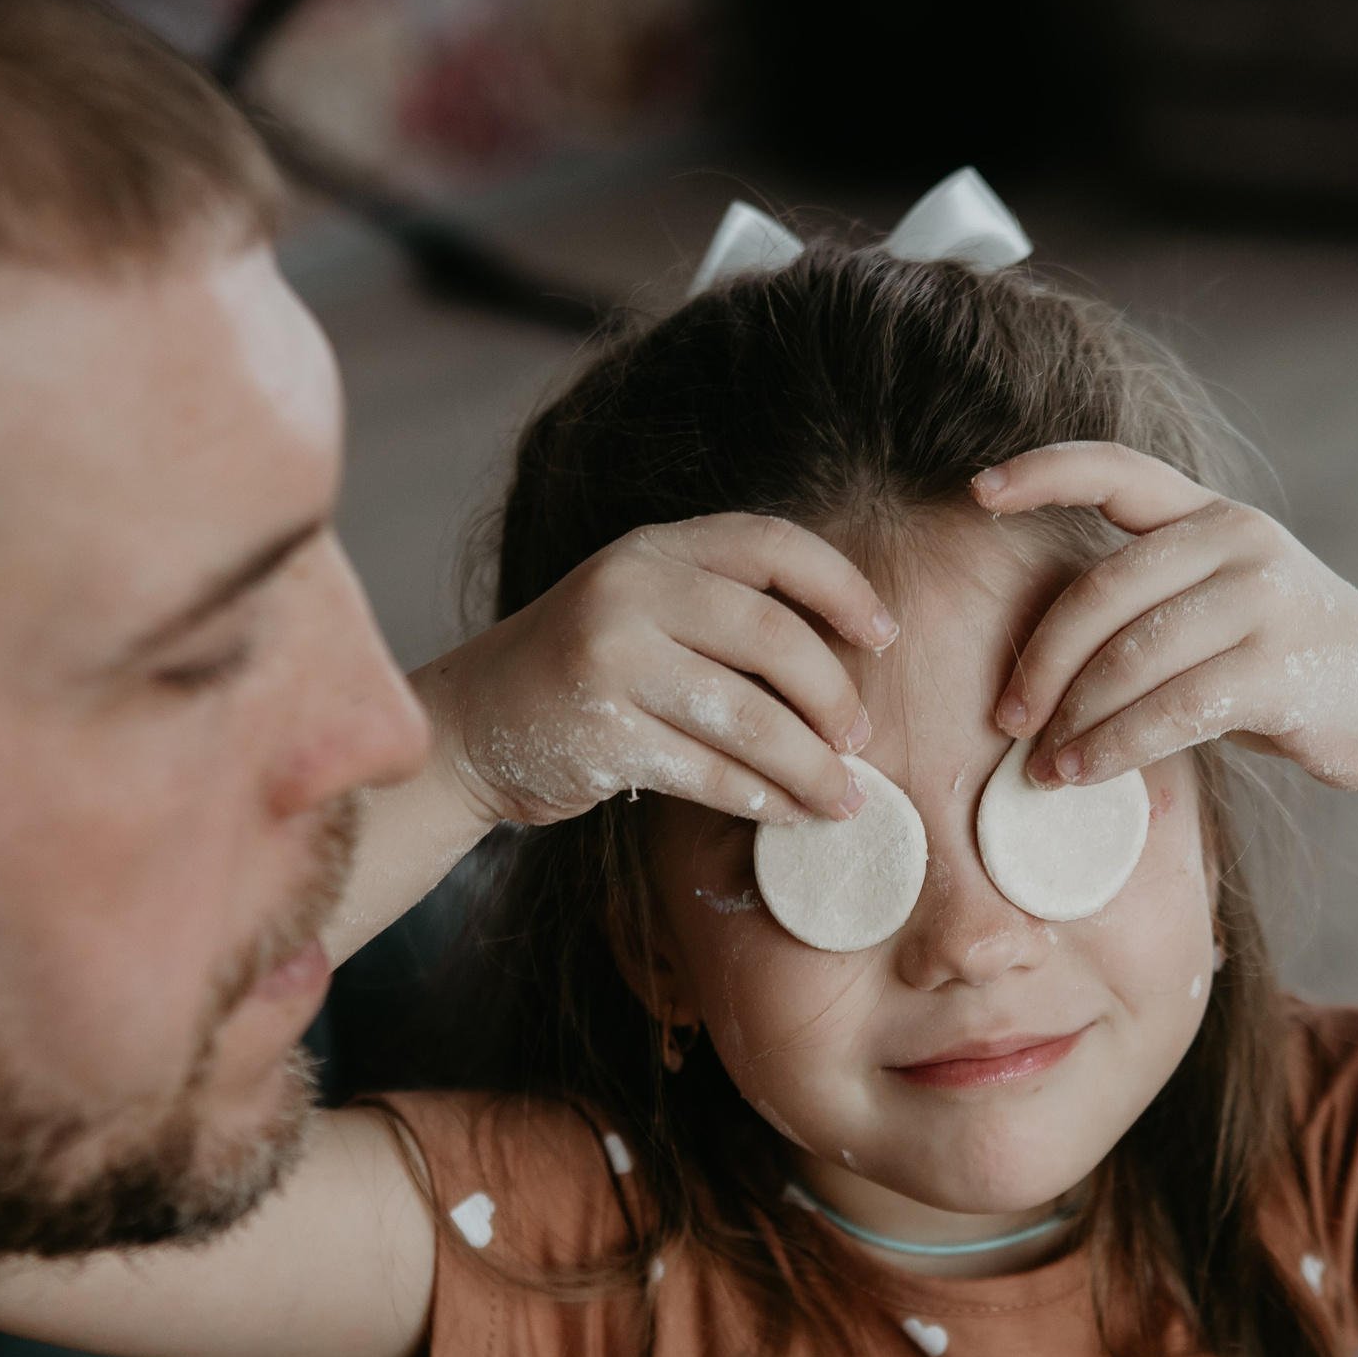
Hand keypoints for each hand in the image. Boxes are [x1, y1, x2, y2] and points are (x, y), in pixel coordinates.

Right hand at [420, 513, 896, 827]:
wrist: (472, 724)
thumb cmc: (584, 668)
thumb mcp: (642, 607)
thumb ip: (723, 610)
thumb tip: (850, 662)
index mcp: (654, 547)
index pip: (773, 544)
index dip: (842, 588)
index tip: (885, 637)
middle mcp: (629, 590)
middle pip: (773, 635)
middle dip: (832, 695)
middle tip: (859, 737)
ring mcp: (609, 661)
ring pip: (748, 717)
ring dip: (808, 765)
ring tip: (842, 794)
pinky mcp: (599, 736)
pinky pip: (708, 773)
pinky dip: (758, 799)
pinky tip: (785, 812)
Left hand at [973, 442, 1357, 794]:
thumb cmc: (1289, 667)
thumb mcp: (1224, 610)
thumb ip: (1149, 609)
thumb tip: (1037, 670)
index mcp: (1214, 515)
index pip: (1117, 469)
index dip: (1044, 471)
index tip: (978, 489)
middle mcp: (1238, 541)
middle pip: (1101, 591)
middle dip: (1042, 661)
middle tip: (1006, 716)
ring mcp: (1265, 599)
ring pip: (1130, 658)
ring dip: (1073, 719)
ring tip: (1042, 767)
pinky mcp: (1281, 668)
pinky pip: (1170, 709)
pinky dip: (1114, 747)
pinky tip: (1085, 774)